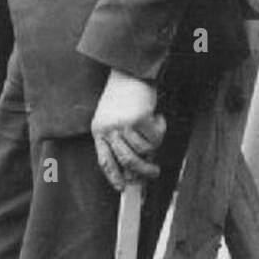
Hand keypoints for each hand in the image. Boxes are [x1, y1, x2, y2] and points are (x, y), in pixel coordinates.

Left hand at [91, 70, 165, 190]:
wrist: (131, 69)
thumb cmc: (124, 96)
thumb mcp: (113, 119)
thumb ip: (120, 141)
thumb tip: (134, 169)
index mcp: (98, 132)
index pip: (104, 161)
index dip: (114, 177)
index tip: (123, 188)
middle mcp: (108, 129)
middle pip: (126, 160)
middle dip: (141, 171)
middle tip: (154, 173)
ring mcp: (123, 123)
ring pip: (144, 149)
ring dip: (154, 145)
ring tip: (156, 132)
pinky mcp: (139, 117)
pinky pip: (155, 136)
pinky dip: (160, 130)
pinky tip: (158, 118)